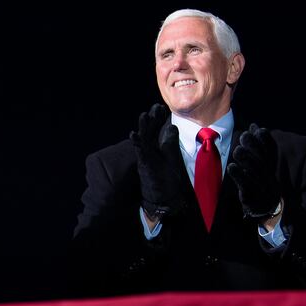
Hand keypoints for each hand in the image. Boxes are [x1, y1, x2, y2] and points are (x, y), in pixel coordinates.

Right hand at [131, 104, 184, 219]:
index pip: (157, 130)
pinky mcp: (144, 165)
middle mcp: (149, 151)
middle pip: (149, 131)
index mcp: (157, 148)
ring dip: (143, 128)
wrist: (161, 198)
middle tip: (155, 106)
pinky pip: (140, 153)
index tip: (160, 106)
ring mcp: (146, 157)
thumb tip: (171, 126)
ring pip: (143, 139)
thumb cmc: (166, 179)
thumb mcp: (171, 157)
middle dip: (152, 119)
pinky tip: (134, 135)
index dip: (158, 118)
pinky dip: (137, 143)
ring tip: (144, 115)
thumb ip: (170, 142)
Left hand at [227, 123, 280, 219]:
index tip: (258, 130)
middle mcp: (268, 177)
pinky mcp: (251, 198)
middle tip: (244, 136)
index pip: (271, 153)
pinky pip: (246, 186)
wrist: (263, 210)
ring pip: (255, 172)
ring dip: (246, 160)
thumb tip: (254, 126)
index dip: (266, 141)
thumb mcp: (259, 164)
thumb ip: (256, 146)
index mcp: (270, 169)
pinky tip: (231, 167)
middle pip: (262, 160)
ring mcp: (261, 188)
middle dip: (253, 147)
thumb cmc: (258, 183)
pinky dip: (239, 176)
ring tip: (238, 150)